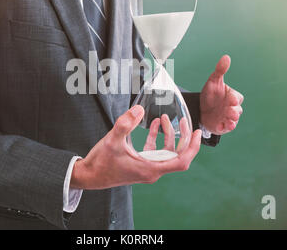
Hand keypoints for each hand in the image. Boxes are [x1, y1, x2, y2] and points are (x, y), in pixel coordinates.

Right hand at [71, 106, 201, 189]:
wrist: (89, 177)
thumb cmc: (101, 164)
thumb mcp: (112, 141)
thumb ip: (125, 124)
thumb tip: (139, 109)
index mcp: (150, 169)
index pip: (181, 161)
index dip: (192, 147)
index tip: (197, 133)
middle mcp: (152, 170)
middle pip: (177, 155)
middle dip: (182, 138)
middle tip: (185, 122)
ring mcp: (146, 168)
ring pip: (165, 152)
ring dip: (168, 136)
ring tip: (165, 118)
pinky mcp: (139, 164)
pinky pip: (153, 151)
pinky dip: (155, 138)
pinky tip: (152, 125)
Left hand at [200, 55, 243, 134]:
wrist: (200, 108)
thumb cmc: (210, 95)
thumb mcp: (213, 81)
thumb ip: (220, 70)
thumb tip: (226, 57)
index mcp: (232, 96)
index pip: (237, 97)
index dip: (234, 98)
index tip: (229, 98)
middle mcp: (232, 108)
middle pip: (237, 110)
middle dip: (234, 110)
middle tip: (229, 110)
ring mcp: (228, 117)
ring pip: (234, 119)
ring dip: (232, 119)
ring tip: (228, 118)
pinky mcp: (223, 126)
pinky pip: (228, 127)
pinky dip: (227, 127)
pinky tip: (224, 125)